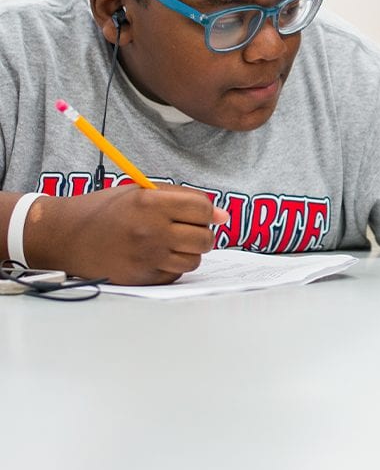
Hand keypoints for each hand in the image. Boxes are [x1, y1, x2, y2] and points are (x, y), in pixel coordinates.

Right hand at [34, 184, 228, 285]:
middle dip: (201, 233)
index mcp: (150, 204)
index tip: (197, 214)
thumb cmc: (107, 210)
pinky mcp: (141, 278)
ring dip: (188, 252)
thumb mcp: (142, 191)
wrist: (66, 236)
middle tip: (185, 230)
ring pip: (194, 260)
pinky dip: (172, 266)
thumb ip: (184, 198)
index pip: (203, 210)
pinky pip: (175, 274)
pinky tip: (155, 256)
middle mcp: (150, 232)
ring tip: (170, 243)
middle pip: (205, 238)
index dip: (206, 212)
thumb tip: (223, 215)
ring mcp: (146, 258)